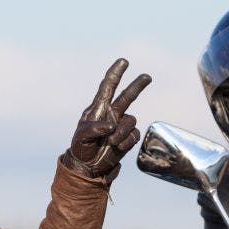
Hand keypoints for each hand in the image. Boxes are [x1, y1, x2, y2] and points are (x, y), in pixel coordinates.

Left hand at [65, 58, 151, 180]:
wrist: (88, 167)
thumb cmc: (81, 148)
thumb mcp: (81, 137)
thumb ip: (94, 129)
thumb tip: (111, 125)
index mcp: (98, 109)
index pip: (107, 87)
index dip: (115, 73)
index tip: (123, 62)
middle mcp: (111, 114)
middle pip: (127, 96)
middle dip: (137, 85)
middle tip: (147, 76)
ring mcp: (120, 126)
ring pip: (131, 120)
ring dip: (122, 132)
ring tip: (112, 142)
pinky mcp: (127, 138)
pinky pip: (134, 135)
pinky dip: (127, 141)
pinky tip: (118, 147)